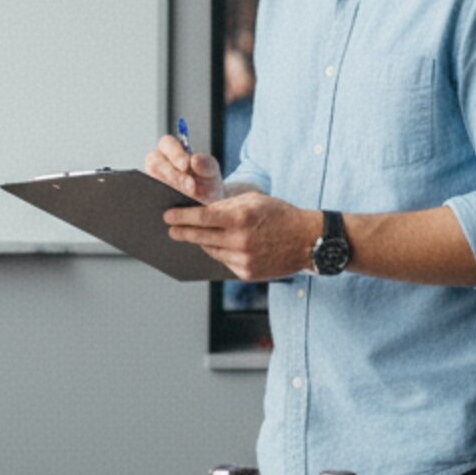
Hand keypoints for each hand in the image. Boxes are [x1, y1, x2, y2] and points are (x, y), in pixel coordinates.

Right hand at [145, 133, 222, 201]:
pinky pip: (151, 198)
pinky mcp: (150, 195)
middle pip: (155, 162)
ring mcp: (151, 179)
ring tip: (185, 200)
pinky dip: (161, 202)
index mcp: (171, 149)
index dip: (175, 154)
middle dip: (173, 175)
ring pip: (150, 181)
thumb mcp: (212, 172)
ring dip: (167, 190)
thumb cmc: (207, 182)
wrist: (206, 204)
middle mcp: (157, 162)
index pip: (167, 143)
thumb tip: (194, 159)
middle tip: (190, 187)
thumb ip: (207, 164)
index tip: (186, 165)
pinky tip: (175, 211)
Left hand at [164, 188, 318, 280]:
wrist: (308, 241)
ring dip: (202, 242)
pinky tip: (220, 245)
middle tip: (171, 230)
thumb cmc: (280, 215)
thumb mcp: (254, 200)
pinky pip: (224, 261)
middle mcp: (240, 240)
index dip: (181, 217)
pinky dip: (220, 252)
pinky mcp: (246, 273)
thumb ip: (227, 205)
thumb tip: (200, 210)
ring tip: (195, 235)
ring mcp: (243, 259)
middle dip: (182, 232)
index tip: (167, 216)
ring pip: (211, 250)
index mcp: (240, 218)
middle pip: (201, 236)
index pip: (201, 218)